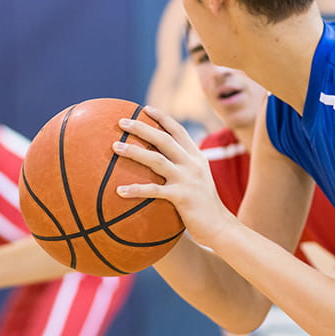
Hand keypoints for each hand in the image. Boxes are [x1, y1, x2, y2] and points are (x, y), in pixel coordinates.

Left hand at [113, 106, 234, 243]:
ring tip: (114, 146)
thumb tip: (157, 160)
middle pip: (164, 139)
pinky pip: (154, 191)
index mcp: (196, 157)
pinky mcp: (182, 197)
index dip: (162, 118)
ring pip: (156, 160)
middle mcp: (192, 164)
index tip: (145, 108)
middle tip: (121, 121)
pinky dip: (135, 189)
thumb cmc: (202, 205)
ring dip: (134, 152)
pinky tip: (119, 191)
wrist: (220, 227)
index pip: (178, 131)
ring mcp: (188, 179)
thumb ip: (182, 167)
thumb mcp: (196, 179)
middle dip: (142, 127)